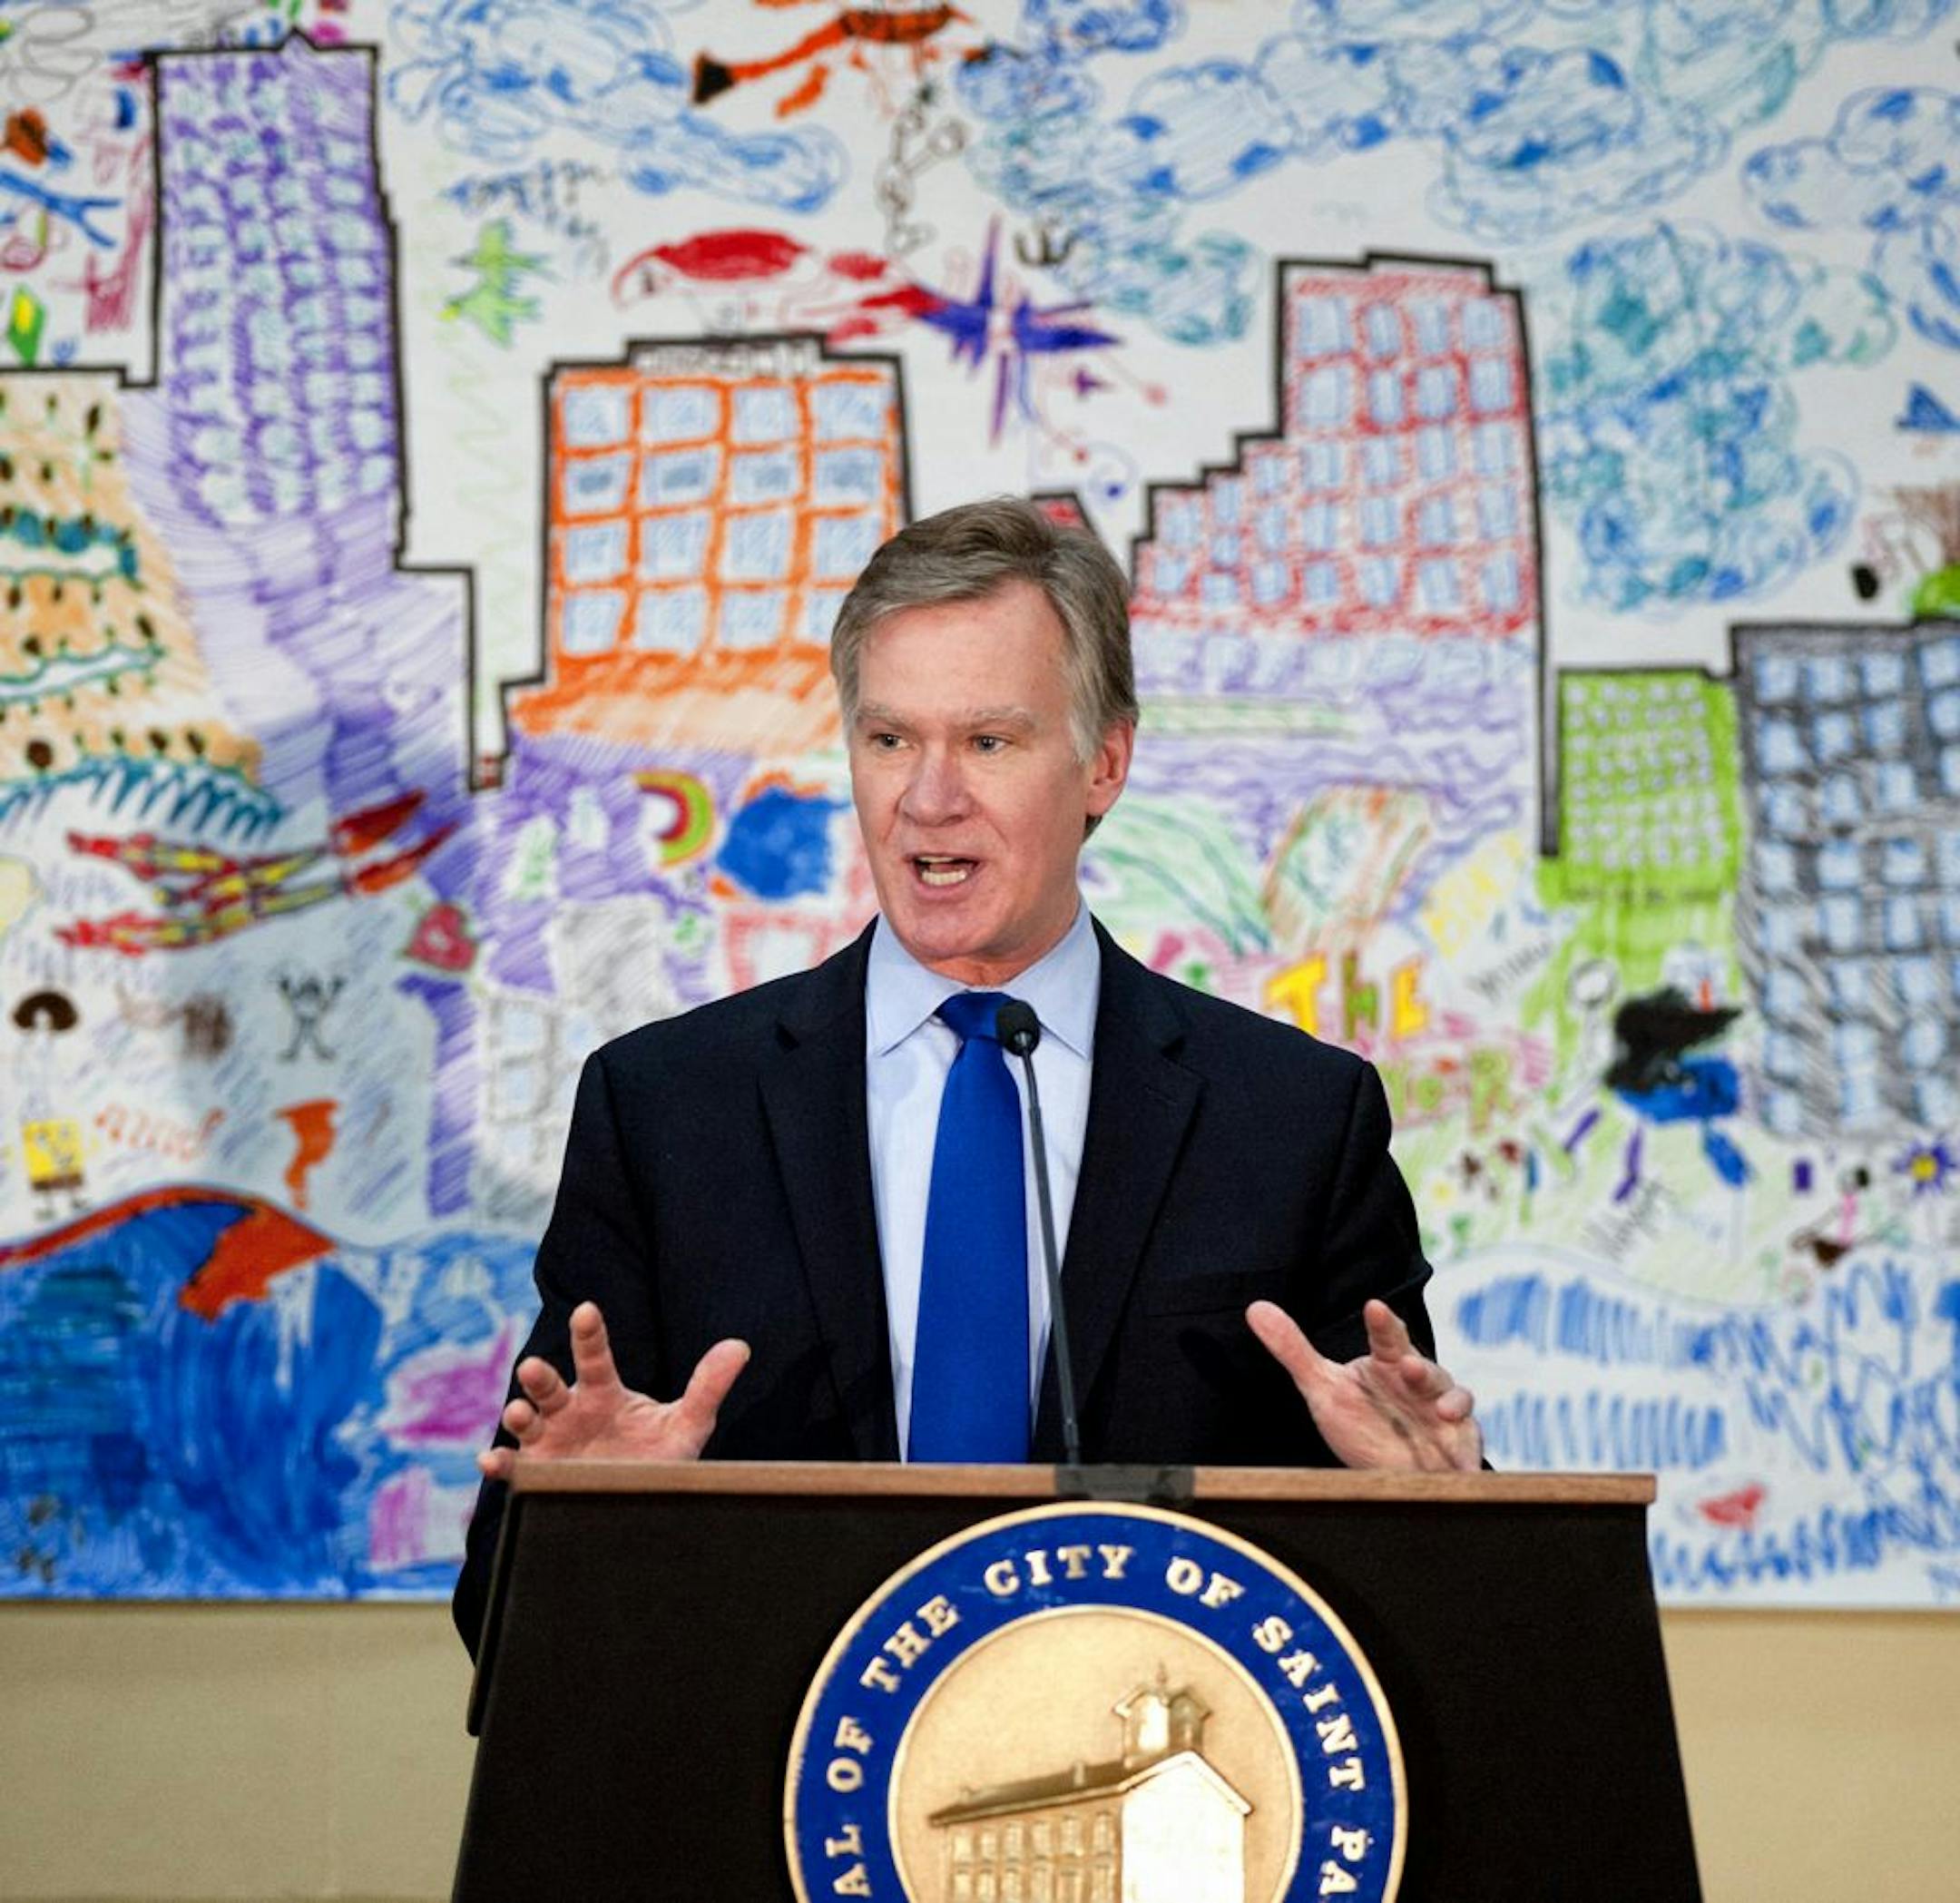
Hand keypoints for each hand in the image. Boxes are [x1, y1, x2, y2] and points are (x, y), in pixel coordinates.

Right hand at [475, 1300, 749, 1481]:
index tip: (586, 1310)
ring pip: (527, 1422)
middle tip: (532, 1368)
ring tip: (515, 1413)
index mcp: (604, 1393)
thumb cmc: (659, 1458)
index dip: (589, 1335)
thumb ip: (708, 1386)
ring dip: (517, 1415)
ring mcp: (550, 1443)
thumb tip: (740, 1346)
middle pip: (550, 1387)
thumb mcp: (688, 1425)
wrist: (639, 1505)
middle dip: (540, 1376)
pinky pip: (514, 1469)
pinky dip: (499, 1465)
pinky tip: (490, 1462)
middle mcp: (571, 1412)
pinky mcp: (538, 1476)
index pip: (595, 1358)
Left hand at [1246, 1297, 1481, 1472]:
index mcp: (1389, 1363)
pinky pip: (1471, 1450)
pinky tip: (1467, 1470)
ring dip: (1453, 1402)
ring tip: (1444, 1411)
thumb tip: (1255, 1308)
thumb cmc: (1361, 1418)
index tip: (1373, 1308)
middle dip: (1420, 1368)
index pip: (1387, 1337)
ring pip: (1457, 1398)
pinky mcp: (1461, 1447)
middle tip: (1407, 1367)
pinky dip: (1472, 1460)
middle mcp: (1420, 1383)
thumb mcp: (1322, 1388)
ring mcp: (1444, 1413)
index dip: (1383, 1323)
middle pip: (1425, 1368)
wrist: (1388, 1469)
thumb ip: (1292, 1349)